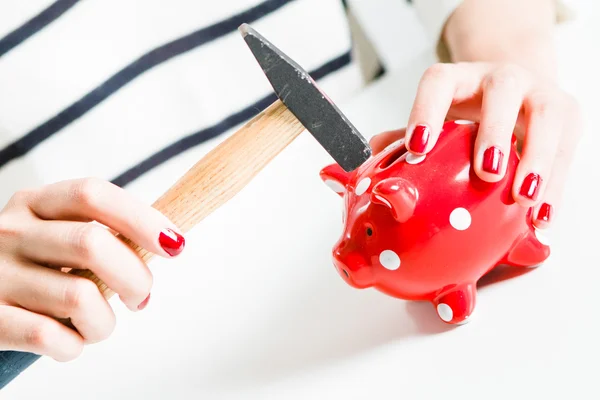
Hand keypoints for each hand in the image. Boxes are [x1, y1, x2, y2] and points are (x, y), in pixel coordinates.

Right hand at [0, 178, 184, 360]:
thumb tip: (168, 243)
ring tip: (98, 324)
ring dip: (105, 322)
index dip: (142, 218)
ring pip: (79, 297)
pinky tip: (70, 338)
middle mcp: (11, 232)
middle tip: (140, 297)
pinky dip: (75, 345)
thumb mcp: (57, 232)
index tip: (174, 244)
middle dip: (135, 277)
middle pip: (93, 244)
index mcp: (36, 203)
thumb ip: (104, 233)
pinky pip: (51, 337)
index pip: (93, 194)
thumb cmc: (33, 267)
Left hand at [370, 62, 582, 228]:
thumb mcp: (441, 116)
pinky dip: (556, 187)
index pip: (438, 84)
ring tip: (523, 197)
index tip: (417, 149)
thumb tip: (373, 155)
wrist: (520, 91)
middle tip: (486, 172)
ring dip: (537, 160)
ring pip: (547, 117)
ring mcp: (540, 93)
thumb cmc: (472, 109)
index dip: (425, 113)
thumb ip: (410, 136)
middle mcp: (502, 78)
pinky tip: (542, 216)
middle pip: (502, 93)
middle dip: (494, 133)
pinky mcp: (569, 115)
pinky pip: (567, 151)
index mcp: (460, 79)